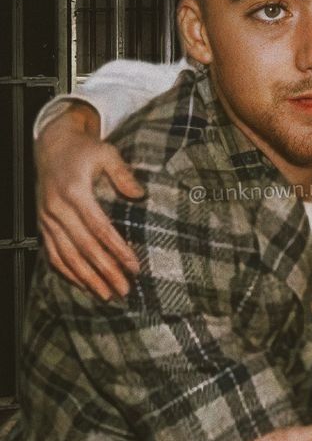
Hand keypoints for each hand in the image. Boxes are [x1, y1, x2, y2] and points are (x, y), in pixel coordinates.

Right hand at [35, 102, 143, 298]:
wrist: (51, 146)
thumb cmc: (84, 150)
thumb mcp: (107, 153)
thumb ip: (123, 174)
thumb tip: (140, 195)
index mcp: (75, 192)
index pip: (99, 228)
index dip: (117, 249)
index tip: (135, 266)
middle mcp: (57, 208)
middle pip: (84, 247)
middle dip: (105, 271)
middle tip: (124, 289)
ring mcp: (47, 219)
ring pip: (66, 256)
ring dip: (87, 278)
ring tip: (107, 294)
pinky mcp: (42, 224)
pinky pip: (52, 254)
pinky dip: (67, 272)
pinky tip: (83, 284)